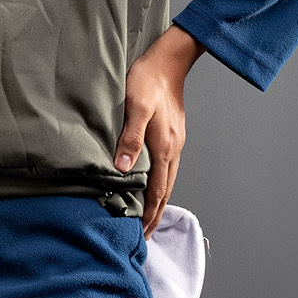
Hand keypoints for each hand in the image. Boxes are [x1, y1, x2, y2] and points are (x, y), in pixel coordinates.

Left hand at [113, 26, 204, 237]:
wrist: (168, 61)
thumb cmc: (147, 81)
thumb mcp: (135, 107)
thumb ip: (130, 138)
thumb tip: (123, 169)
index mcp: (164, 147)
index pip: (157, 191)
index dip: (149, 214)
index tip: (142, 234)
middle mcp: (173, 149)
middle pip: (165, 191)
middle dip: (155, 215)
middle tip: (145, 236)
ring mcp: (175, 142)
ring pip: (167, 181)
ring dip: (158, 202)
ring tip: (148, 218)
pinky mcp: (172, 135)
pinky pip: (167, 168)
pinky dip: (160, 185)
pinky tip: (152, 186)